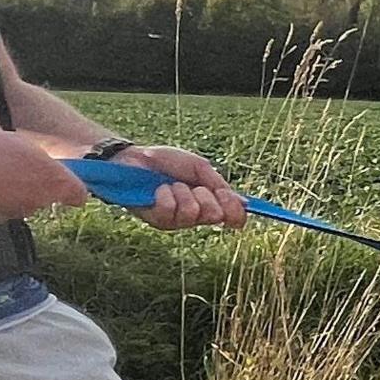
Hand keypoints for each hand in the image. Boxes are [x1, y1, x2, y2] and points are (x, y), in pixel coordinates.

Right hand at [0, 129, 92, 222]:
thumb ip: (41, 158)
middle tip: (22, 166)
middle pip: (48, 196)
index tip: (71, 187)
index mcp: (51, 181)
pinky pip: (3, 207)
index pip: (78, 194)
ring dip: (17, 191)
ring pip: (25, 202)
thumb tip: (45, 166)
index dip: (75, 190)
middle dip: (40, 185)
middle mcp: (37, 202)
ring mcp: (15, 213)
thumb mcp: (20, 143)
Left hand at [100, 142, 250, 230]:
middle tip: (194, 186)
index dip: (234, 210)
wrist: (136, 159)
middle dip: (207, 195)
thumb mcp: (199, 168)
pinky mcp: (157, 220)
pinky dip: (166, 194)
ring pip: (193, 212)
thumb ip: (219, 185)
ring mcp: (176, 221)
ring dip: (183, 192)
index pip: (232, 218)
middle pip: (215, 216)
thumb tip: (243, 203)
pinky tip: (158, 189)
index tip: (226, 194)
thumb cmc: (166, 163)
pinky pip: (171, 209)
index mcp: (209, 203)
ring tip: (171, 184)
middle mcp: (195, 216)